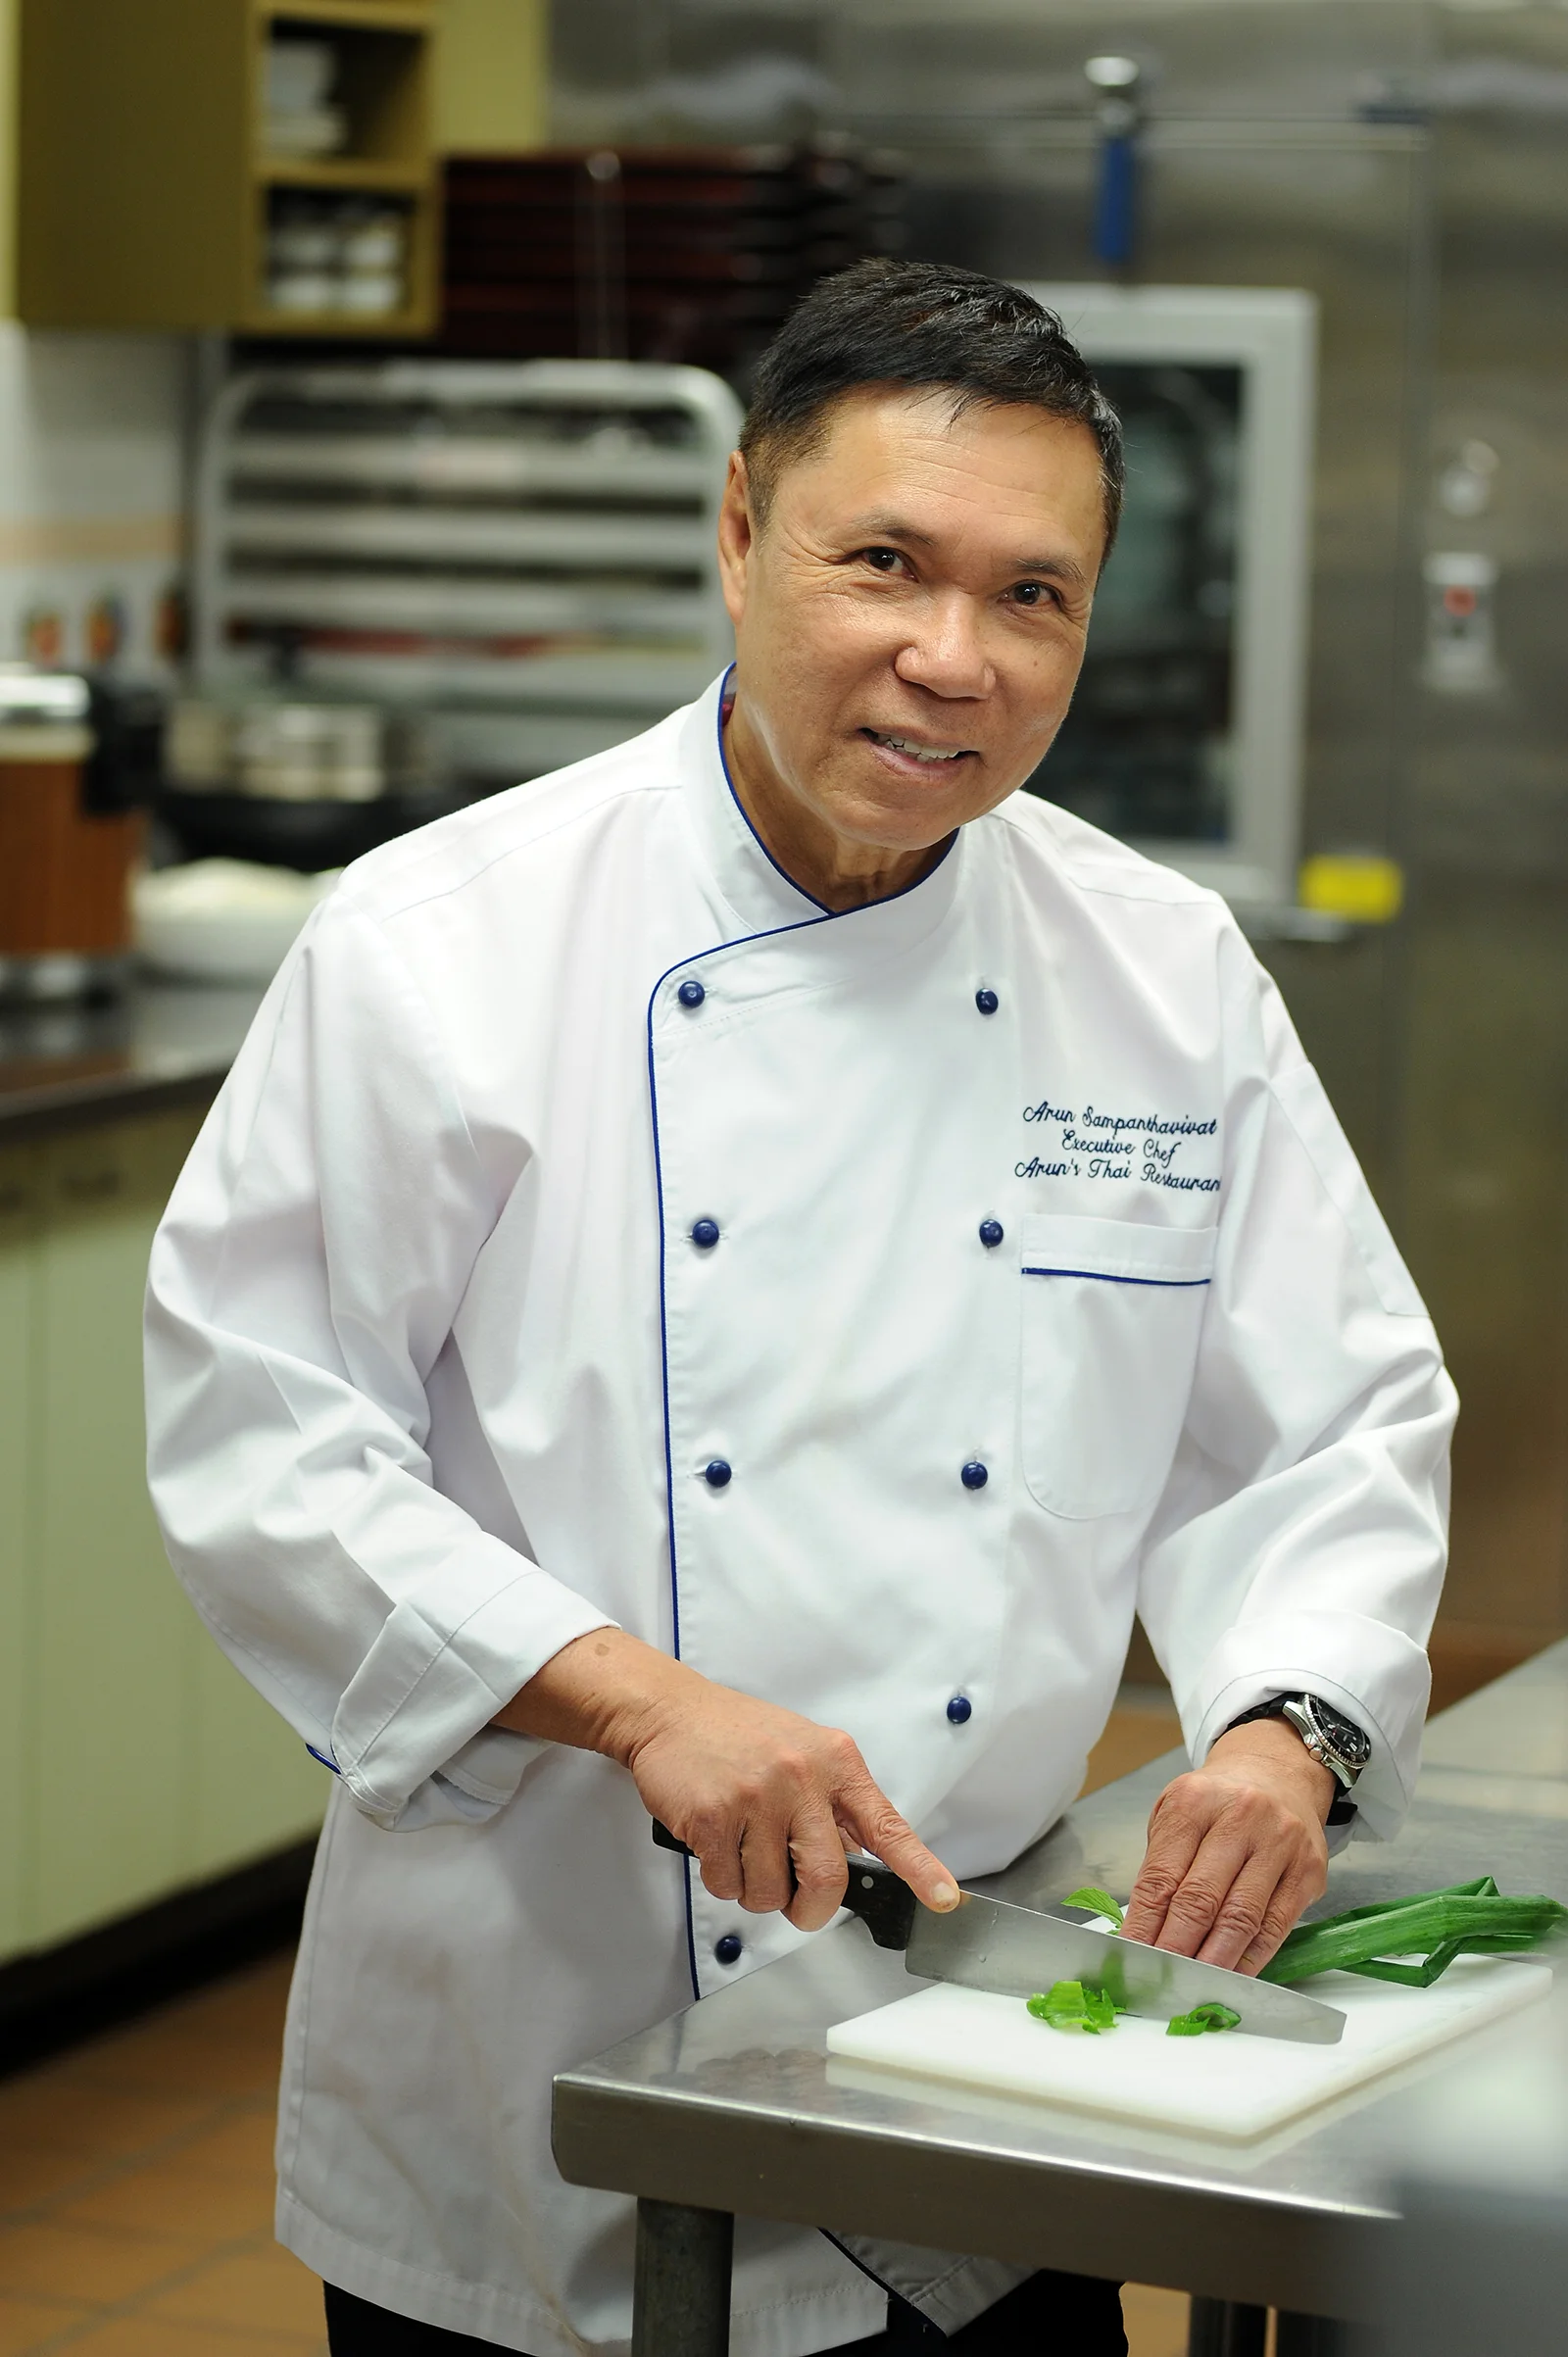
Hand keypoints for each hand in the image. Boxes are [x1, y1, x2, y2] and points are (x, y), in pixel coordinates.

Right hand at [495, 1627, 959, 1934]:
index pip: (886, 1824)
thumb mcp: (802, 1750)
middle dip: (810, 1909)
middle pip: (827, 1879)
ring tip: (742, 1851)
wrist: (670, 1712)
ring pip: (770, 1892)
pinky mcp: (715, 1817)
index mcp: (836, 1762)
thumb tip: (855, 1855)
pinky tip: (716, 1844)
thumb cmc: (736, 1734)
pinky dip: (721, 1880)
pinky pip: (728, 1884)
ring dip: (755, 1891)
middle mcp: (803, 1777)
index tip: (945, 1898)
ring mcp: (758, 1798)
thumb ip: (832, 1800)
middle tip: (796, 1905)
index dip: (919, 1868)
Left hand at [1120, 1717, 1332, 1973]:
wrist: (1278, 1774)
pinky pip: (1276, 1926)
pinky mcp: (1308, 1871)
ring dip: (1214, 1959)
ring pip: (1241, 1917)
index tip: (1131, 1955)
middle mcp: (1240, 1817)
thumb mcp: (1178, 1813)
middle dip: (1176, 1946)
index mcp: (1195, 1802)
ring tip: (1192, 1983)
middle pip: (1201, 1898)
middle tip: (1160, 1978)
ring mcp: (1280, 1844)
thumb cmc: (1217, 1802)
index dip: (1144, 1923)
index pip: (1162, 1876)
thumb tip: (1142, 1931)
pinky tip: (1232, 1973)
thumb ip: (1162, 1865)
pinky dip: (1251, 1957)